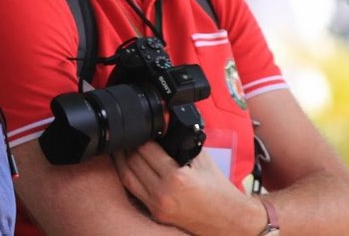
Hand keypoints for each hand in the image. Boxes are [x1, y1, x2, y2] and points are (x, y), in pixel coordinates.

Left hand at [113, 142, 255, 233]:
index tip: (141, 129)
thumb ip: (182, 143)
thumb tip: (165, 129)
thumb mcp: (202, 160)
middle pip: (133, 162)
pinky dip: (127, 176)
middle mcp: (163, 193)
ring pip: (127, 177)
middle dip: (129, 146)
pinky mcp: (155, 214)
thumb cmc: (219, 191)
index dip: (141, 136)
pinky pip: (133, 191)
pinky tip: (126, 165)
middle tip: (128, 135)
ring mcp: (157, 206)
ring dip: (121, 160)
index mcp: (176, 178)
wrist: (228, 220)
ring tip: (120, 147)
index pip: (146, 150)